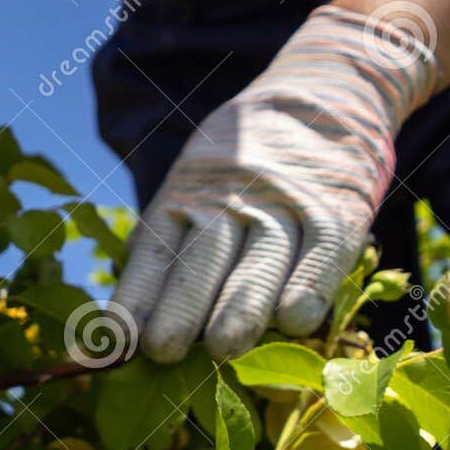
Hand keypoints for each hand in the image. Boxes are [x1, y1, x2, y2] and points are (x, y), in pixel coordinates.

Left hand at [110, 6, 438, 361]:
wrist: (320, 97)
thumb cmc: (242, 165)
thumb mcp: (190, 182)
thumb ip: (165, 235)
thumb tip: (124, 289)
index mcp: (184, 199)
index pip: (153, 254)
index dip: (134, 299)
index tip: (114, 341)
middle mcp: (229, 201)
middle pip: (201, 259)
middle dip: (180, 308)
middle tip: (161, 351)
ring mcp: (283, 204)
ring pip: (260, 258)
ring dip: (240, 306)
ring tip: (222, 348)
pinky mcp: (336, 208)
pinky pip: (322, 251)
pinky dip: (311, 285)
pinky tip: (295, 320)